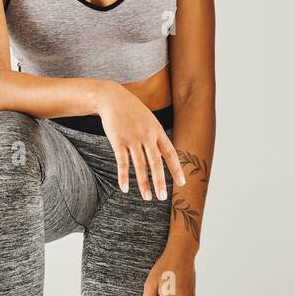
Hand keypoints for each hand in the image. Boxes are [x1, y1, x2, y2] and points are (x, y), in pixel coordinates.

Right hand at [96, 84, 185, 198]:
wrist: (113, 98)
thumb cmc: (133, 111)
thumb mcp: (149, 121)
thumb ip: (156, 138)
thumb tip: (163, 156)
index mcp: (157, 131)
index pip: (170, 153)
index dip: (176, 169)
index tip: (182, 183)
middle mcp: (147, 136)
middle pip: (156, 162)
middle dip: (160, 181)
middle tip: (163, 197)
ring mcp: (132, 138)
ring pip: (140, 165)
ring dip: (143, 183)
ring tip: (147, 197)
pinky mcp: (118, 141)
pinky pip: (122, 162)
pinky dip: (123, 176)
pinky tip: (124, 188)